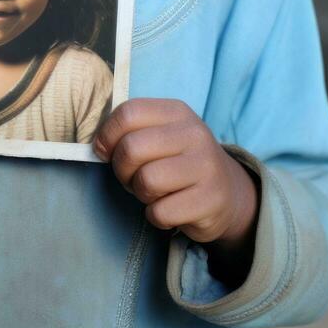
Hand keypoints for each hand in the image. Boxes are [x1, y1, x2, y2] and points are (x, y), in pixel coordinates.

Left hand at [95, 99, 257, 248]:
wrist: (228, 192)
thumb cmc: (179, 161)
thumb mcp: (160, 134)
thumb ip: (130, 131)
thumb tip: (98, 147)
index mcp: (176, 112)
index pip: (128, 113)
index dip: (108, 135)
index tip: (106, 152)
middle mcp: (194, 134)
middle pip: (132, 148)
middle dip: (122, 169)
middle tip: (132, 177)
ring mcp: (206, 167)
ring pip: (146, 181)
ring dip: (140, 193)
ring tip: (153, 191)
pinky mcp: (210, 201)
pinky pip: (161, 212)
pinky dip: (156, 216)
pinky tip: (169, 208)